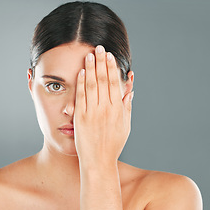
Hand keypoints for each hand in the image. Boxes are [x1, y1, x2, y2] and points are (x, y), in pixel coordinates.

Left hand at [73, 45, 133, 168]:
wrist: (98, 161)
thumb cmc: (113, 144)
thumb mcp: (125, 126)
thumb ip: (126, 108)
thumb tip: (129, 92)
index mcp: (117, 109)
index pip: (114, 83)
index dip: (111, 68)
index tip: (109, 56)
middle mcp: (106, 108)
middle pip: (103, 80)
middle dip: (101, 62)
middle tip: (99, 48)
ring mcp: (92, 112)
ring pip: (91, 85)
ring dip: (90, 68)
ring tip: (89, 55)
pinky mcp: (81, 117)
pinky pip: (81, 96)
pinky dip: (81, 83)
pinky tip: (81, 72)